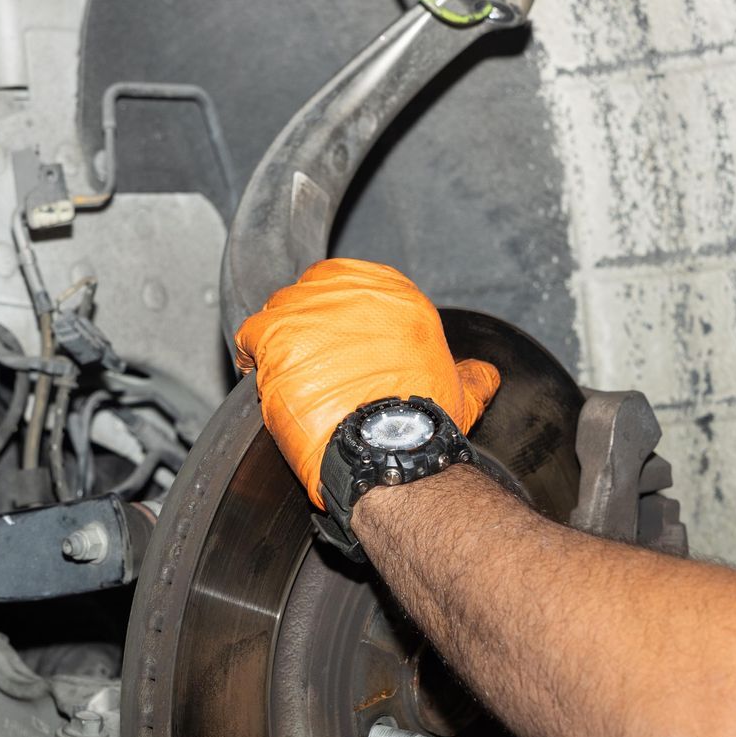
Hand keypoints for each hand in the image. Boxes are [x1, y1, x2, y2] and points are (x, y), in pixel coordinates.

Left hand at [233, 258, 500, 507]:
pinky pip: (249, 334)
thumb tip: (485, 375)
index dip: (339, 319)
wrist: (389, 449)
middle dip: (310, 327)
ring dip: (281, 341)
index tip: (338, 346)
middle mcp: (352, 291)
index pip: (351, 287)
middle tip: (312, 364)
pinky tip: (262, 379)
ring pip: (280, 311)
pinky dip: (252, 356)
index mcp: (396, 295)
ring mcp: (310, 308)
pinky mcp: (275, 334)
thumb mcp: (461, 394)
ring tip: (288, 377)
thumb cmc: (421, 424)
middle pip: (313, 295)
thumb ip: (472, 376)